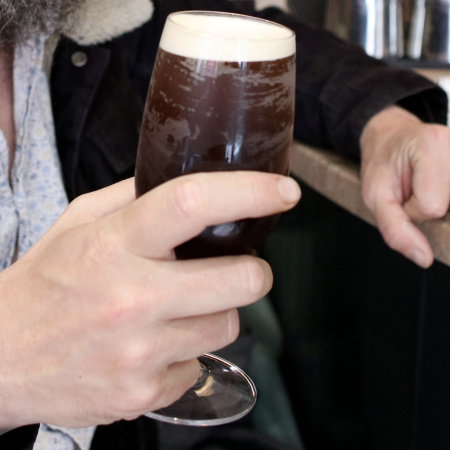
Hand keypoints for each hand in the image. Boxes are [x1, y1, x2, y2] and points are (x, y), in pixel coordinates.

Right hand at [0, 172, 300, 428]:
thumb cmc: (45, 284)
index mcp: (114, 243)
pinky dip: (187, 352)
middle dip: (254, 271)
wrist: (0, 360)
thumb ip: (133, 197)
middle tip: (240, 267)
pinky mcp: (144, 394)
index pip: (193, 203)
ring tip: (181, 308)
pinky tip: (155, 345)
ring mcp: (140, 352)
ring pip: (229, 325)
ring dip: (217, 312)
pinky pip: (198, 365)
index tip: (284, 192)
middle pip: (241, 278)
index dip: (250, 192)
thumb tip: (186, 183)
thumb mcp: (79, 224)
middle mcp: (132, 298)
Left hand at [360, 105, 449, 267]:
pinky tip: (440, 189)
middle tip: (416, 191)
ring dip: (443, 206)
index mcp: (431, 146)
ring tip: (428, 188)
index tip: (403, 196)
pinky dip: (447, 202)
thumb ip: (396, 229)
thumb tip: (423, 258)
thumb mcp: (375, 197)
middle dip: (431, 209)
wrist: (391, 139)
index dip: (413, 210)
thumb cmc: (382, 165)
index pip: (432, 207)